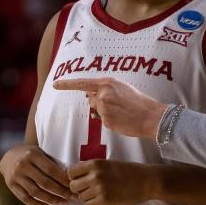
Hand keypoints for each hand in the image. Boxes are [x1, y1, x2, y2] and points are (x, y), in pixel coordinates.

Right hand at [0, 144, 73, 204]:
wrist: (8, 157)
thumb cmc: (30, 155)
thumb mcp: (41, 153)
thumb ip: (52, 163)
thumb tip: (69, 178)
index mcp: (32, 154)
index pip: (51, 169)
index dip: (63, 179)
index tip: (73, 186)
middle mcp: (22, 165)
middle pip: (44, 182)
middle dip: (60, 191)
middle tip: (71, 197)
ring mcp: (16, 176)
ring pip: (35, 192)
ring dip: (51, 199)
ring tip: (62, 203)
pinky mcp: (11, 186)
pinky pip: (25, 198)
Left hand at [53, 77, 167, 139]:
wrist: (151, 116)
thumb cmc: (140, 101)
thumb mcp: (123, 88)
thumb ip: (106, 89)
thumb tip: (90, 96)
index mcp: (107, 82)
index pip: (82, 83)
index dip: (67, 84)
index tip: (55, 84)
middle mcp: (102, 94)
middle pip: (92, 100)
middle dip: (99, 104)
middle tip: (118, 106)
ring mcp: (103, 108)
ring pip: (97, 111)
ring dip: (105, 113)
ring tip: (122, 113)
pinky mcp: (105, 121)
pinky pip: (103, 121)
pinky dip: (110, 121)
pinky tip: (122, 120)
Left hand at [68, 159, 156, 204]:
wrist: (146, 180)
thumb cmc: (129, 171)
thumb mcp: (108, 164)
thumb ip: (93, 169)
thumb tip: (77, 178)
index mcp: (95, 163)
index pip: (71, 172)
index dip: (74, 177)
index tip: (81, 180)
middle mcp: (95, 175)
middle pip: (73, 186)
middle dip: (78, 189)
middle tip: (88, 190)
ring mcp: (100, 188)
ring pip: (80, 197)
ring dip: (87, 198)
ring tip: (98, 195)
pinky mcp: (105, 200)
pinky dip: (92, 204)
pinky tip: (101, 201)